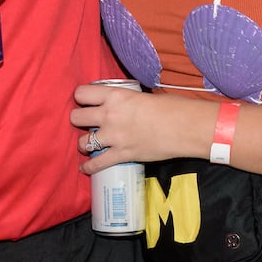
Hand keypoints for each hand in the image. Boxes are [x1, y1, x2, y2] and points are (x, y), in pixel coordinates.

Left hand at [70, 83, 212, 174]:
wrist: (185, 128)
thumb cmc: (171, 107)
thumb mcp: (142, 95)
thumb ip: (126, 100)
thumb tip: (122, 104)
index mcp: (115, 95)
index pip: (82, 93)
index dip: (80, 98)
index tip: (85, 102)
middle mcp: (109, 115)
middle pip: (76, 117)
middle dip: (79, 120)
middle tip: (87, 123)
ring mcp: (114, 136)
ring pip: (82, 142)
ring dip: (84, 143)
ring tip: (89, 144)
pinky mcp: (122, 154)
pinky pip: (97, 164)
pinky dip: (89, 168)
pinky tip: (85, 168)